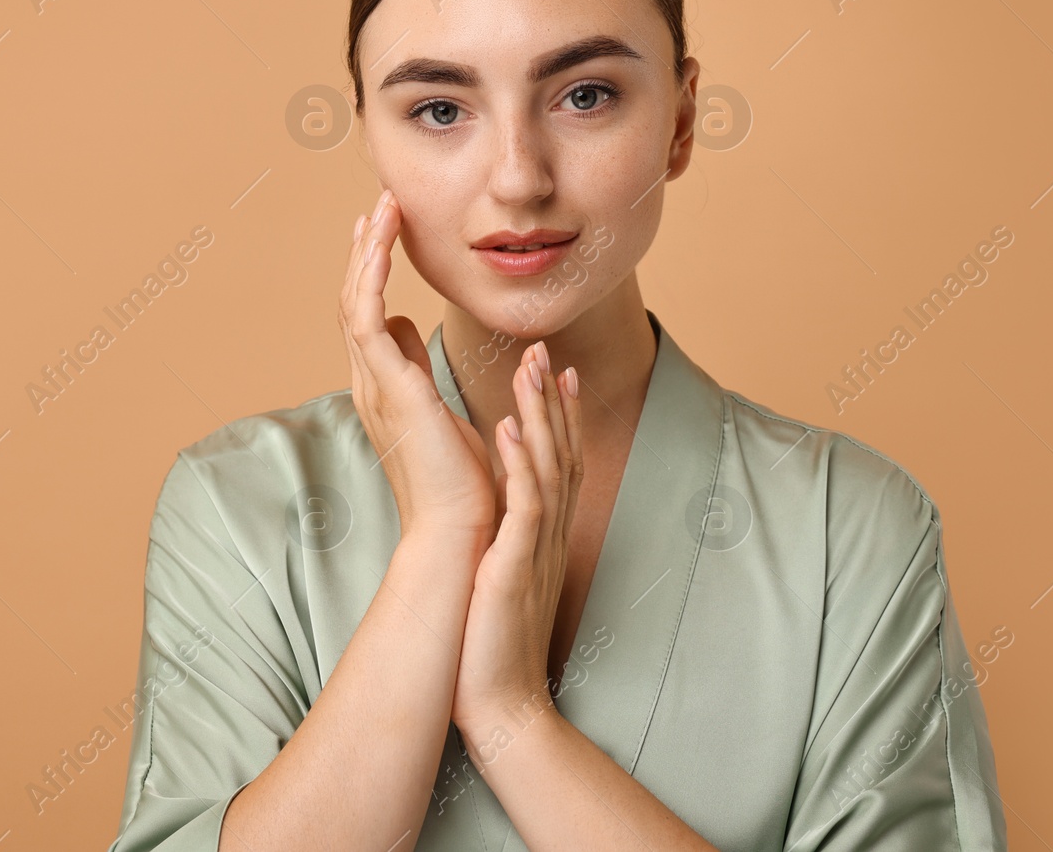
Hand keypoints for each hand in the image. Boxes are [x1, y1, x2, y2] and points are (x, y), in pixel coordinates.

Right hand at [340, 188, 496, 542]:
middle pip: (354, 300)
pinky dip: (372, 273)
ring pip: (355, 300)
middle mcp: (369, 382)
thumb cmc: (459, 482)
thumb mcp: (437, 408)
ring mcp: (372, 384)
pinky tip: (383, 241)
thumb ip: (414, 368)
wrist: (459, 529)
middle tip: (379, 204)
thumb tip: (404, 328)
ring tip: (383, 207)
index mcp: (383, 388)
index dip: (373, 269)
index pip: (369, 315)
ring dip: (368, 250)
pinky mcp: (386, 386)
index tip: (384, 229)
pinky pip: (365, 315)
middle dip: (366, 249)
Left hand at [452, 340, 583, 736]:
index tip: (554, 370)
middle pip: (560, 453)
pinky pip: (524, 509)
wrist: (501, 703)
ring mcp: (537, 549)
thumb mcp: (502, 575)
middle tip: (544, 349)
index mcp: (542, 534)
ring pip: (547, 469)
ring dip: (539, 416)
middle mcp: (548, 535)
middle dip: (551, 399)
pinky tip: (507, 430)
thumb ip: (505, 539)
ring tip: (529, 368)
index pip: (556, 461)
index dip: (557, 414)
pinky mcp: (517, 567)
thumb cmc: (492, 643)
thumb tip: (492, 513)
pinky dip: (519, 466)